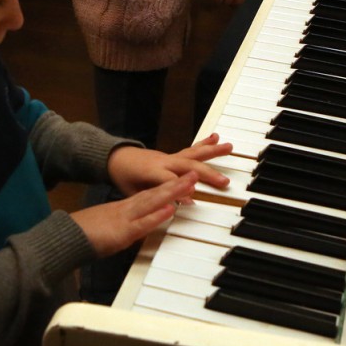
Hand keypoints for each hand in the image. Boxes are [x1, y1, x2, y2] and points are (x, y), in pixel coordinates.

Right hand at [72, 172, 198, 256]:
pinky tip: (170, 209)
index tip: (185, 179)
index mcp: (125, 208)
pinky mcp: (121, 233)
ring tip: (189, 183)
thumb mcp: (110, 227)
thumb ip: (125, 225)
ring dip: (172, 192)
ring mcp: (125, 219)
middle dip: (177, 184)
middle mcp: (127, 209)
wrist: (65, 237)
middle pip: (156, 193)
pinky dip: (156, 216)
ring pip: (152, 202)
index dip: (169, 186)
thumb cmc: (84, 234)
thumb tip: (136, 229)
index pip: (151, 194)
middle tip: (195, 174)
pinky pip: (142, 223)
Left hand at [106, 133, 232, 195]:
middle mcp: (163, 161)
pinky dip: (204, 144)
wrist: (116, 157)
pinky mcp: (173, 155)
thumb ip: (150, 198)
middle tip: (223, 181)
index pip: (168, 180)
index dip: (180, 190)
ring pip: (193, 154)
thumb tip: (169, 207)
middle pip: (188, 166)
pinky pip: (191, 150)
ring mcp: (169, 157)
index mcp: (151, 171)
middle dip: (206, 173)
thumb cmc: (123, 177)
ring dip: (213, 151)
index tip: (193, 199)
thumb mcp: (131, 192)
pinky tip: (216, 138)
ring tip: (229, 147)